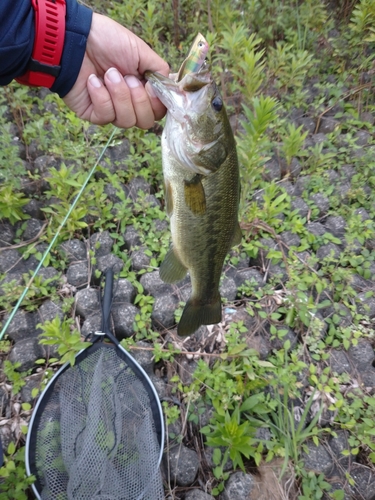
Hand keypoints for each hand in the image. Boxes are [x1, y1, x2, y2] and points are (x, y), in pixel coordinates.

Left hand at [63, 13, 168, 128]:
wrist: (76, 40)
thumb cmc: (108, 42)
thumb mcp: (142, 52)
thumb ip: (159, 72)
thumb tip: (170, 90)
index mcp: (143, 90)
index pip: (159, 111)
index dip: (157, 103)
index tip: (150, 86)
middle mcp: (129, 103)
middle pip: (145, 122)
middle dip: (138, 100)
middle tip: (127, 77)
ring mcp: (112, 111)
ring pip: (127, 121)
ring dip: (119, 95)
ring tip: (109, 74)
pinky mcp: (94, 114)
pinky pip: (106, 116)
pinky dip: (101, 97)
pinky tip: (93, 81)